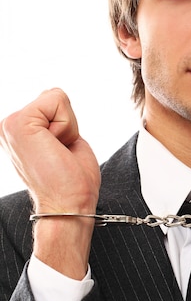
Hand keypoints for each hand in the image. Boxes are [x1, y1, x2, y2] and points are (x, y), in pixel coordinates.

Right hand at [0, 88, 100, 277]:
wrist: (67, 206)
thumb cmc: (71, 182)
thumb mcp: (63, 142)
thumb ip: (54, 121)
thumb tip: (52, 94)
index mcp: (18, 132)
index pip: (52, 102)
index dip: (67, 125)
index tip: (60, 153)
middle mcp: (8, 127)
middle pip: (54, 97)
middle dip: (67, 124)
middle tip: (60, 154)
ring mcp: (10, 125)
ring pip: (56, 98)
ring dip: (68, 126)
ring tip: (58, 152)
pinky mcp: (18, 123)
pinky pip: (57, 100)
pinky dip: (67, 125)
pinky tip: (57, 148)